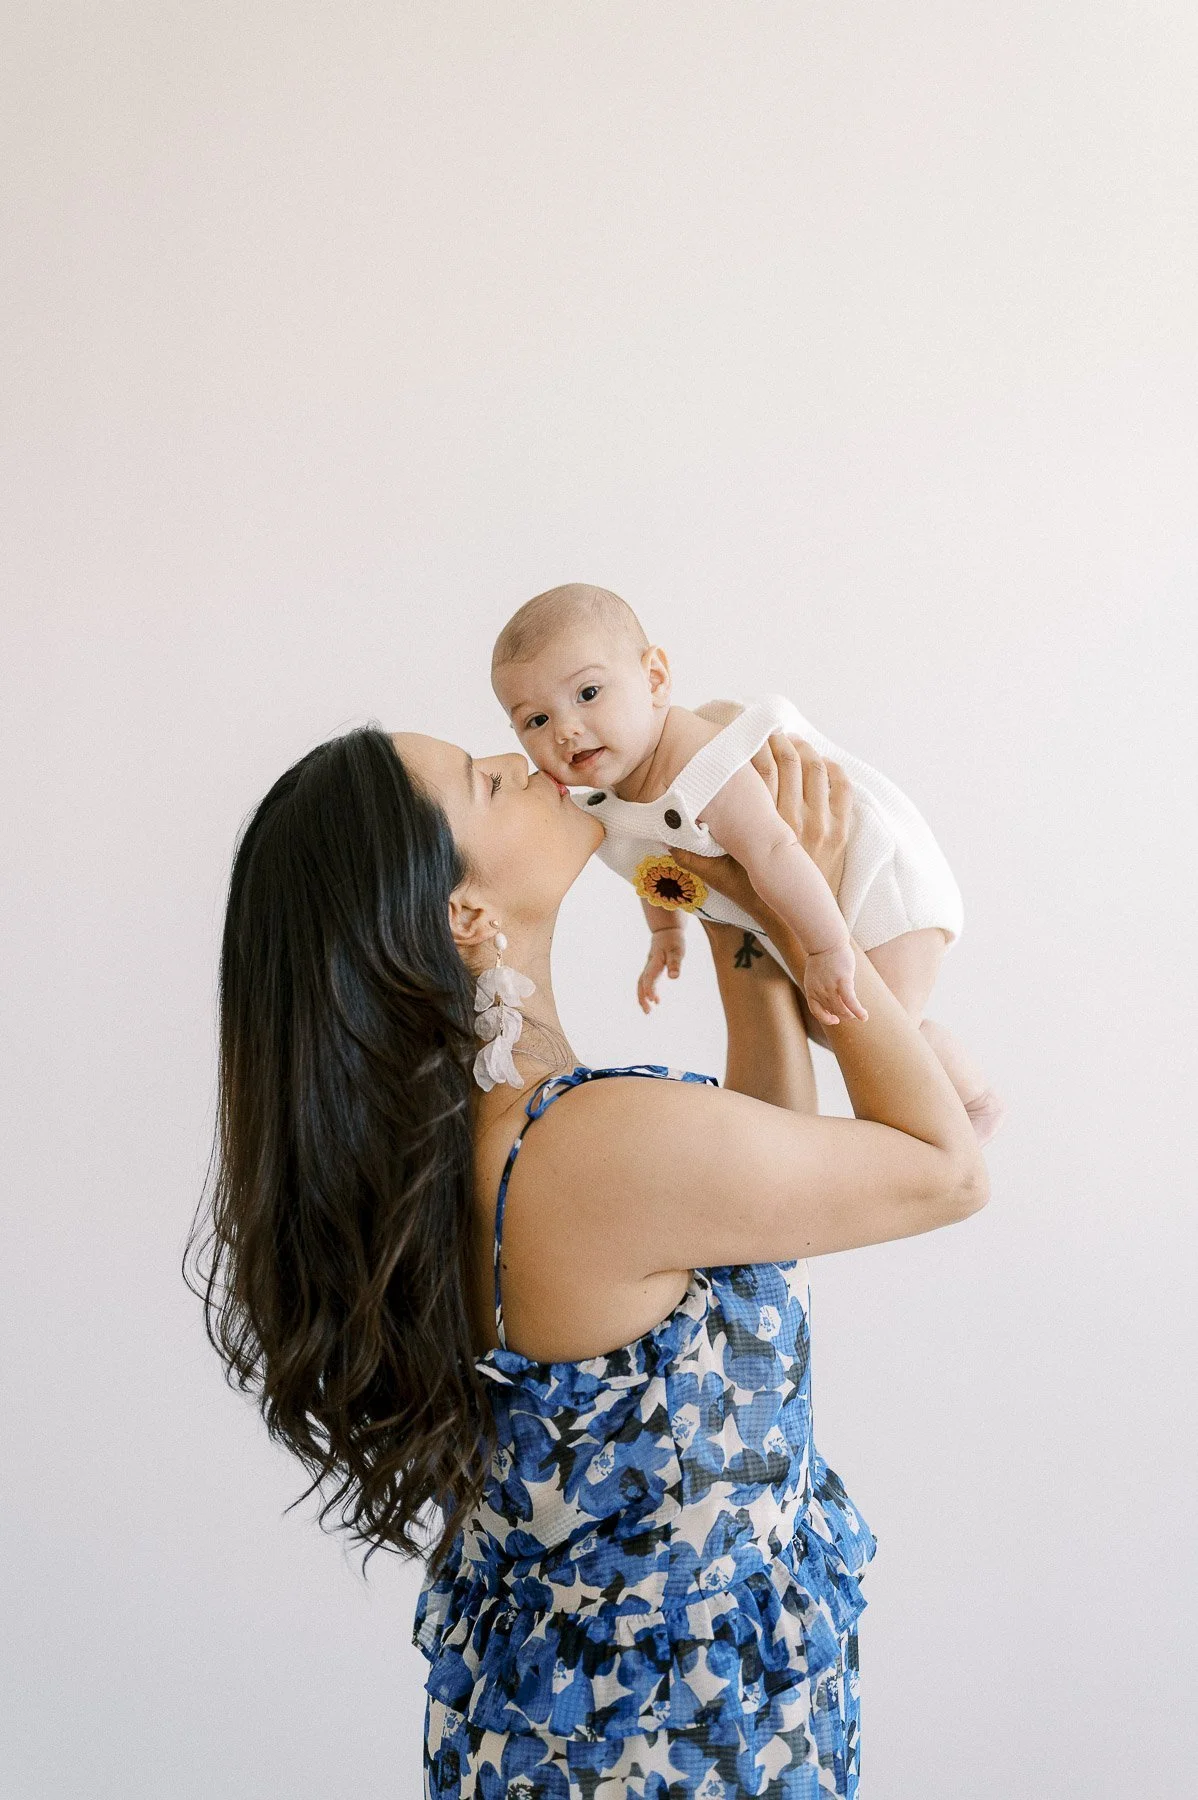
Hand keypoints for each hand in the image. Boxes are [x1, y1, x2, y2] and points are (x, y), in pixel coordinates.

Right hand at [637, 925, 686, 1013]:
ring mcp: (648, 967)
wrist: (666, 931)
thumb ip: (675, 964)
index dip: (650, 989)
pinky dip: (647, 992)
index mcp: (654, 962)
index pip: (649, 977)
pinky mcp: (650, 969)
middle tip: (648, 1012)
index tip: (654, 1001)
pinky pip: (645, 982)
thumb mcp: (677, 951)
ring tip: (648, 1011)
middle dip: (642, 998)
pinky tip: (655, 1000)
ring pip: (641, 984)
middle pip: (641, 983)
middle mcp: (648, 966)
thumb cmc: (673, 941)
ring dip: (642, 997)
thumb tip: (674, 978)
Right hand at [675, 733, 851, 936]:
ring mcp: (822, 824)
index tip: (750, 738)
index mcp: (764, 825)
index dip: (757, 747)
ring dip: (807, 750)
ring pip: (817, 769)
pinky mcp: (841, 832)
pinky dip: (835, 770)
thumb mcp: (722, 879)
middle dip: (781, 741)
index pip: (763, 769)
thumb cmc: (759, 901)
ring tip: (795, 744)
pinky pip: (843, 789)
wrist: (799, 922)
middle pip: (791, 760)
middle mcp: (794, 819)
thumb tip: (664, 840)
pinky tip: (824, 763)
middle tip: (771, 734)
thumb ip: (695, 858)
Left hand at [802, 943, 868, 1029]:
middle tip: (852, 1014)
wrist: (825, 940)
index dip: (826, 1018)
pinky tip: (864, 1017)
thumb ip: (822, 985)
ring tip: (860, 1016)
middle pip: (832, 1010)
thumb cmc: (823, 955)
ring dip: (852, 1015)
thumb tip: (834, 995)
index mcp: (811, 989)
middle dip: (843, 1014)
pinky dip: (858, 1011)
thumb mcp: (817, 973)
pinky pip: (851, 1002)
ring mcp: (830, 987)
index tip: (835, 1019)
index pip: (816, 1011)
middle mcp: (819, 990)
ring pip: (842, 1009)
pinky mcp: (843, 981)